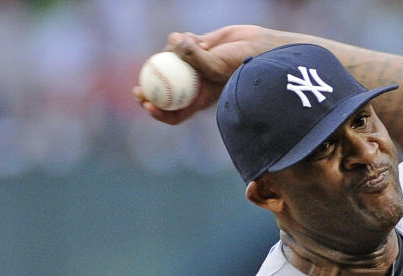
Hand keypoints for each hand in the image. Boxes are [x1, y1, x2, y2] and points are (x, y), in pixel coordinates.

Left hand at [133, 25, 278, 124]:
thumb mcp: (219, 67)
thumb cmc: (246, 66)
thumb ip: (195, 57)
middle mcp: (197, 83)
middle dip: (150, 85)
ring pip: (172, 60)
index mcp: (201, 98)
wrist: (263, 49)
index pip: (176, 112)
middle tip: (139, 81)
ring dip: (171, 52)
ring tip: (186, 44)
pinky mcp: (201, 47)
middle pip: (167, 88)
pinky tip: (195, 37)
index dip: (158, 111)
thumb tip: (171, 42)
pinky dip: (184, 38)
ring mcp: (197, 65)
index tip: (146, 102)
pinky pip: (182, 42)